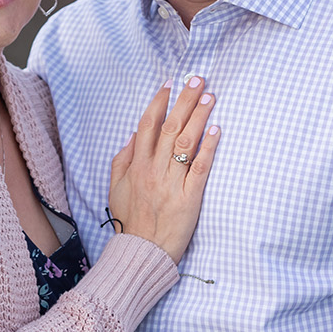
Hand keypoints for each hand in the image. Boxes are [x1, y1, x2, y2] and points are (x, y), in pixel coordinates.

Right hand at [106, 79, 219, 263]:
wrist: (142, 252)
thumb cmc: (131, 220)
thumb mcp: (116, 187)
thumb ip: (123, 159)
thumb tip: (134, 134)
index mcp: (136, 165)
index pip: (148, 125)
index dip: (159, 102)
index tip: (170, 83)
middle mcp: (153, 170)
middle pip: (169, 127)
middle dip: (184, 100)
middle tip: (198, 79)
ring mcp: (172, 184)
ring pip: (185, 143)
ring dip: (198, 116)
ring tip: (209, 96)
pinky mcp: (190, 198)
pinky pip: (200, 168)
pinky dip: (208, 147)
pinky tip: (216, 129)